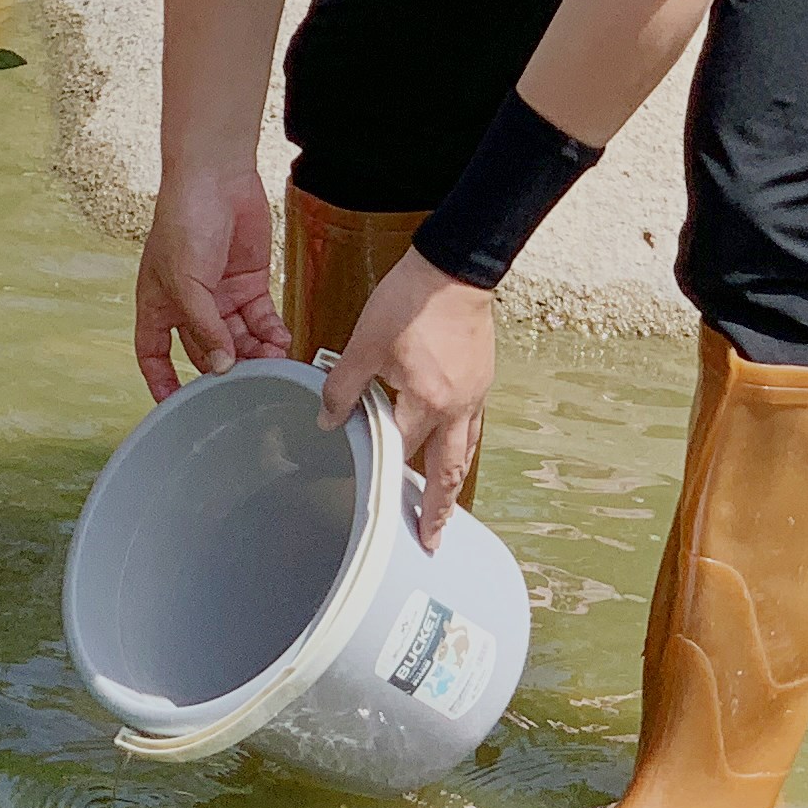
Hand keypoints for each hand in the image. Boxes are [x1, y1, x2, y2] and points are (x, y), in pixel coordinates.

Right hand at [134, 158, 294, 400]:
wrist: (216, 177)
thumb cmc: (184, 220)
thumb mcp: (187, 281)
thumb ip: (204, 327)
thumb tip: (221, 366)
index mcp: (159, 304)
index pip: (153, 353)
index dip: (162, 380)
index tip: (175, 405)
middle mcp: (188, 304)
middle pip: (206, 350)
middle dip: (226, 366)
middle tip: (248, 380)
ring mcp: (220, 294)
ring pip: (238, 338)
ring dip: (255, 352)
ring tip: (273, 361)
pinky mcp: (249, 282)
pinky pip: (261, 318)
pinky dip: (272, 331)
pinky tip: (282, 340)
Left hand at [319, 250, 493, 543]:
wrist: (454, 267)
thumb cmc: (410, 300)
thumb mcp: (364, 343)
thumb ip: (343, 386)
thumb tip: (326, 419)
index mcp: (427, 400)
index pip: (402, 450)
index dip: (386, 474)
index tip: (380, 508)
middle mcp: (457, 405)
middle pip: (448, 469)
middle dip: (439, 508)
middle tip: (432, 540)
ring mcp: (474, 393)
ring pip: (466, 450)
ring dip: (453, 482)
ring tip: (445, 510)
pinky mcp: (480, 379)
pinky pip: (473, 426)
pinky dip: (462, 448)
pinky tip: (453, 452)